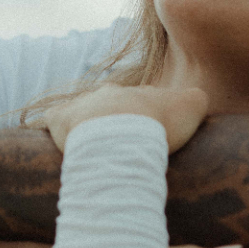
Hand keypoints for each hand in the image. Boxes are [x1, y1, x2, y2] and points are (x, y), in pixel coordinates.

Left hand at [42, 84, 208, 154]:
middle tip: (124, 150)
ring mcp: (83, 105)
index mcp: (138, 93)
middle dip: (117, 122)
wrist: (122, 134)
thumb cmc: (159, 123)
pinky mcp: (61, 120)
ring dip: (87, 129)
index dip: (149, 119)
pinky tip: (55, 147)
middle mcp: (109, 94)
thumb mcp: (193, 104)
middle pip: (112, 104)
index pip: (143, 101)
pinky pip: (52, 120)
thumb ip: (196, 99)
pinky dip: (53, 128)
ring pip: (83, 111)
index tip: (152, 139)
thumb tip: (195, 99)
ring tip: (95, 155)